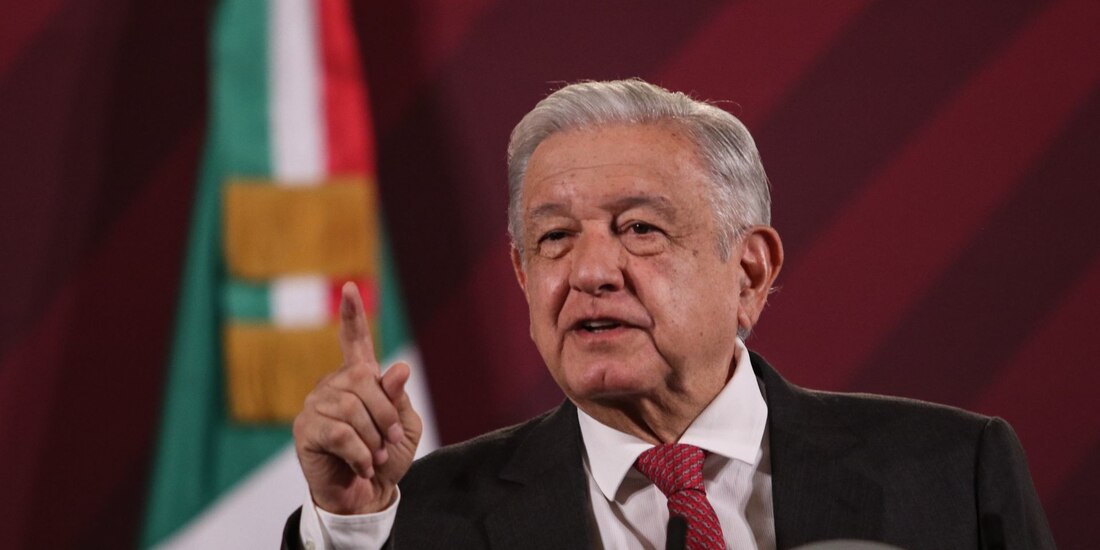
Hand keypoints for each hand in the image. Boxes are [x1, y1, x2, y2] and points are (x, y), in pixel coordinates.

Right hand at [293, 282, 422, 513]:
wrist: (367, 494)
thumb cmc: (387, 458)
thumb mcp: (404, 426)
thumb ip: (398, 398)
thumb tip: (398, 367)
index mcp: (359, 378)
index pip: (355, 341)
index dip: (353, 315)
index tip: (351, 288)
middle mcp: (334, 385)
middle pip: (364, 381)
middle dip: (386, 414)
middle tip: (392, 442)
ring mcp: (316, 405)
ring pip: (352, 409)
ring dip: (375, 439)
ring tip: (377, 457)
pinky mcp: (306, 430)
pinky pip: (341, 433)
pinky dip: (361, 453)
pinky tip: (363, 465)